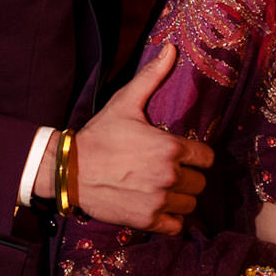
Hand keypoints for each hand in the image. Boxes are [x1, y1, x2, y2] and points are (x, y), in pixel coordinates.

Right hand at [67, 44, 215, 234]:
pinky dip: (172, 220)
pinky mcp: (147, 221)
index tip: (184, 155)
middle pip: (200, 183)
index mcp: (170, 148)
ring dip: (181, 199)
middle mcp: (169, 176)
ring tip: (164, 190)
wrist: (68, 170)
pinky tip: (159, 208)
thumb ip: (152, 76)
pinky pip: (177, 227)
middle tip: (171, 172)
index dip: (197, 156)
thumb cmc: (100, 135)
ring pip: (191, 206)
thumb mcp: (125, 102)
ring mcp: (158, 201)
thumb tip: (171, 48)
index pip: (207, 158)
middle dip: (189, 178)